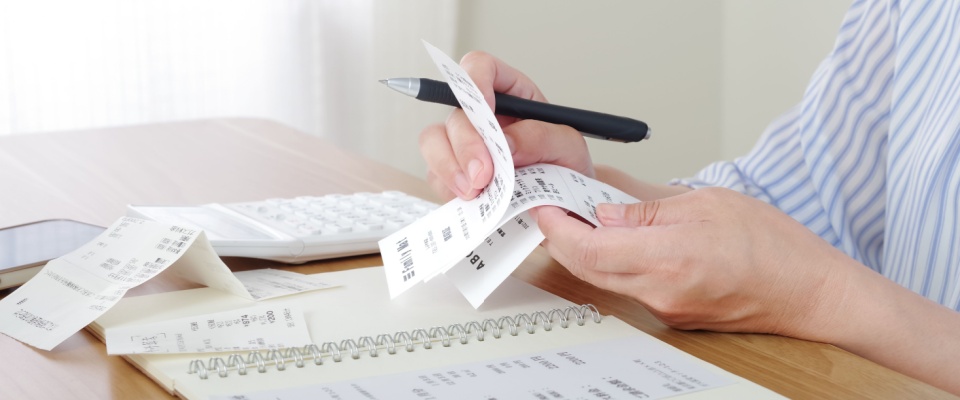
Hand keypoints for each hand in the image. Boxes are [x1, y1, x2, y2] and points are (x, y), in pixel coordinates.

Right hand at [419, 51, 593, 200]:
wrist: (561, 206)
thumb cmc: (566, 168)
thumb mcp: (569, 146)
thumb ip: (542, 137)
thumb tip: (506, 143)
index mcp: (509, 94)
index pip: (479, 67)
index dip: (473, 81)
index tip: (483, 110)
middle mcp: (480, 116)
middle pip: (455, 112)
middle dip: (466, 144)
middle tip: (484, 175)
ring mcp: (461, 145)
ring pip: (433, 141)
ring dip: (450, 167)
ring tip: (476, 192)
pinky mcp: (452, 173)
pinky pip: (434, 175)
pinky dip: (450, 189)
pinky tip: (474, 201)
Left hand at [535, 187, 854, 339]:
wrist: (811, 295)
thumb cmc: (774, 246)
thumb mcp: (708, 202)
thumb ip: (647, 206)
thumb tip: (604, 203)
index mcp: (668, 257)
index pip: (587, 248)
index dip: (556, 226)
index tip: (544, 204)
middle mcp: (660, 291)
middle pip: (586, 267)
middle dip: (561, 236)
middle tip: (556, 205)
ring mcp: (664, 309)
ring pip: (603, 278)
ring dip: (586, 248)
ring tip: (587, 214)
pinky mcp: (671, 315)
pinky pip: (627, 286)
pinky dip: (613, 261)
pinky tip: (619, 238)